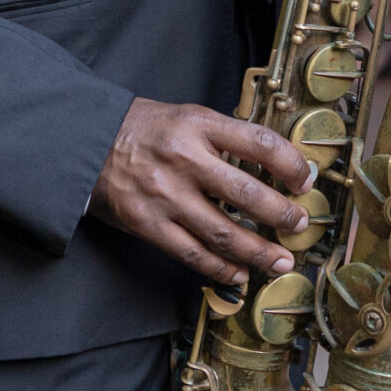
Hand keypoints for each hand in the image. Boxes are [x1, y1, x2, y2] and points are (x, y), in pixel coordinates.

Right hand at [89, 97, 311, 286]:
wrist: (85, 143)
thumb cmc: (143, 129)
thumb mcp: (186, 116)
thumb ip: (224, 139)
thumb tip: (271, 169)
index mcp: (198, 124)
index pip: (259, 143)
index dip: (291, 164)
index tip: (304, 181)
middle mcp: (184, 159)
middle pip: (248, 194)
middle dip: (283, 215)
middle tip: (300, 225)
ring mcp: (165, 195)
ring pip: (225, 232)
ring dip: (260, 252)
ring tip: (281, 261)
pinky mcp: (148, 224)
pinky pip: (193, 253)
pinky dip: (221, 268)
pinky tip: (241, 273)